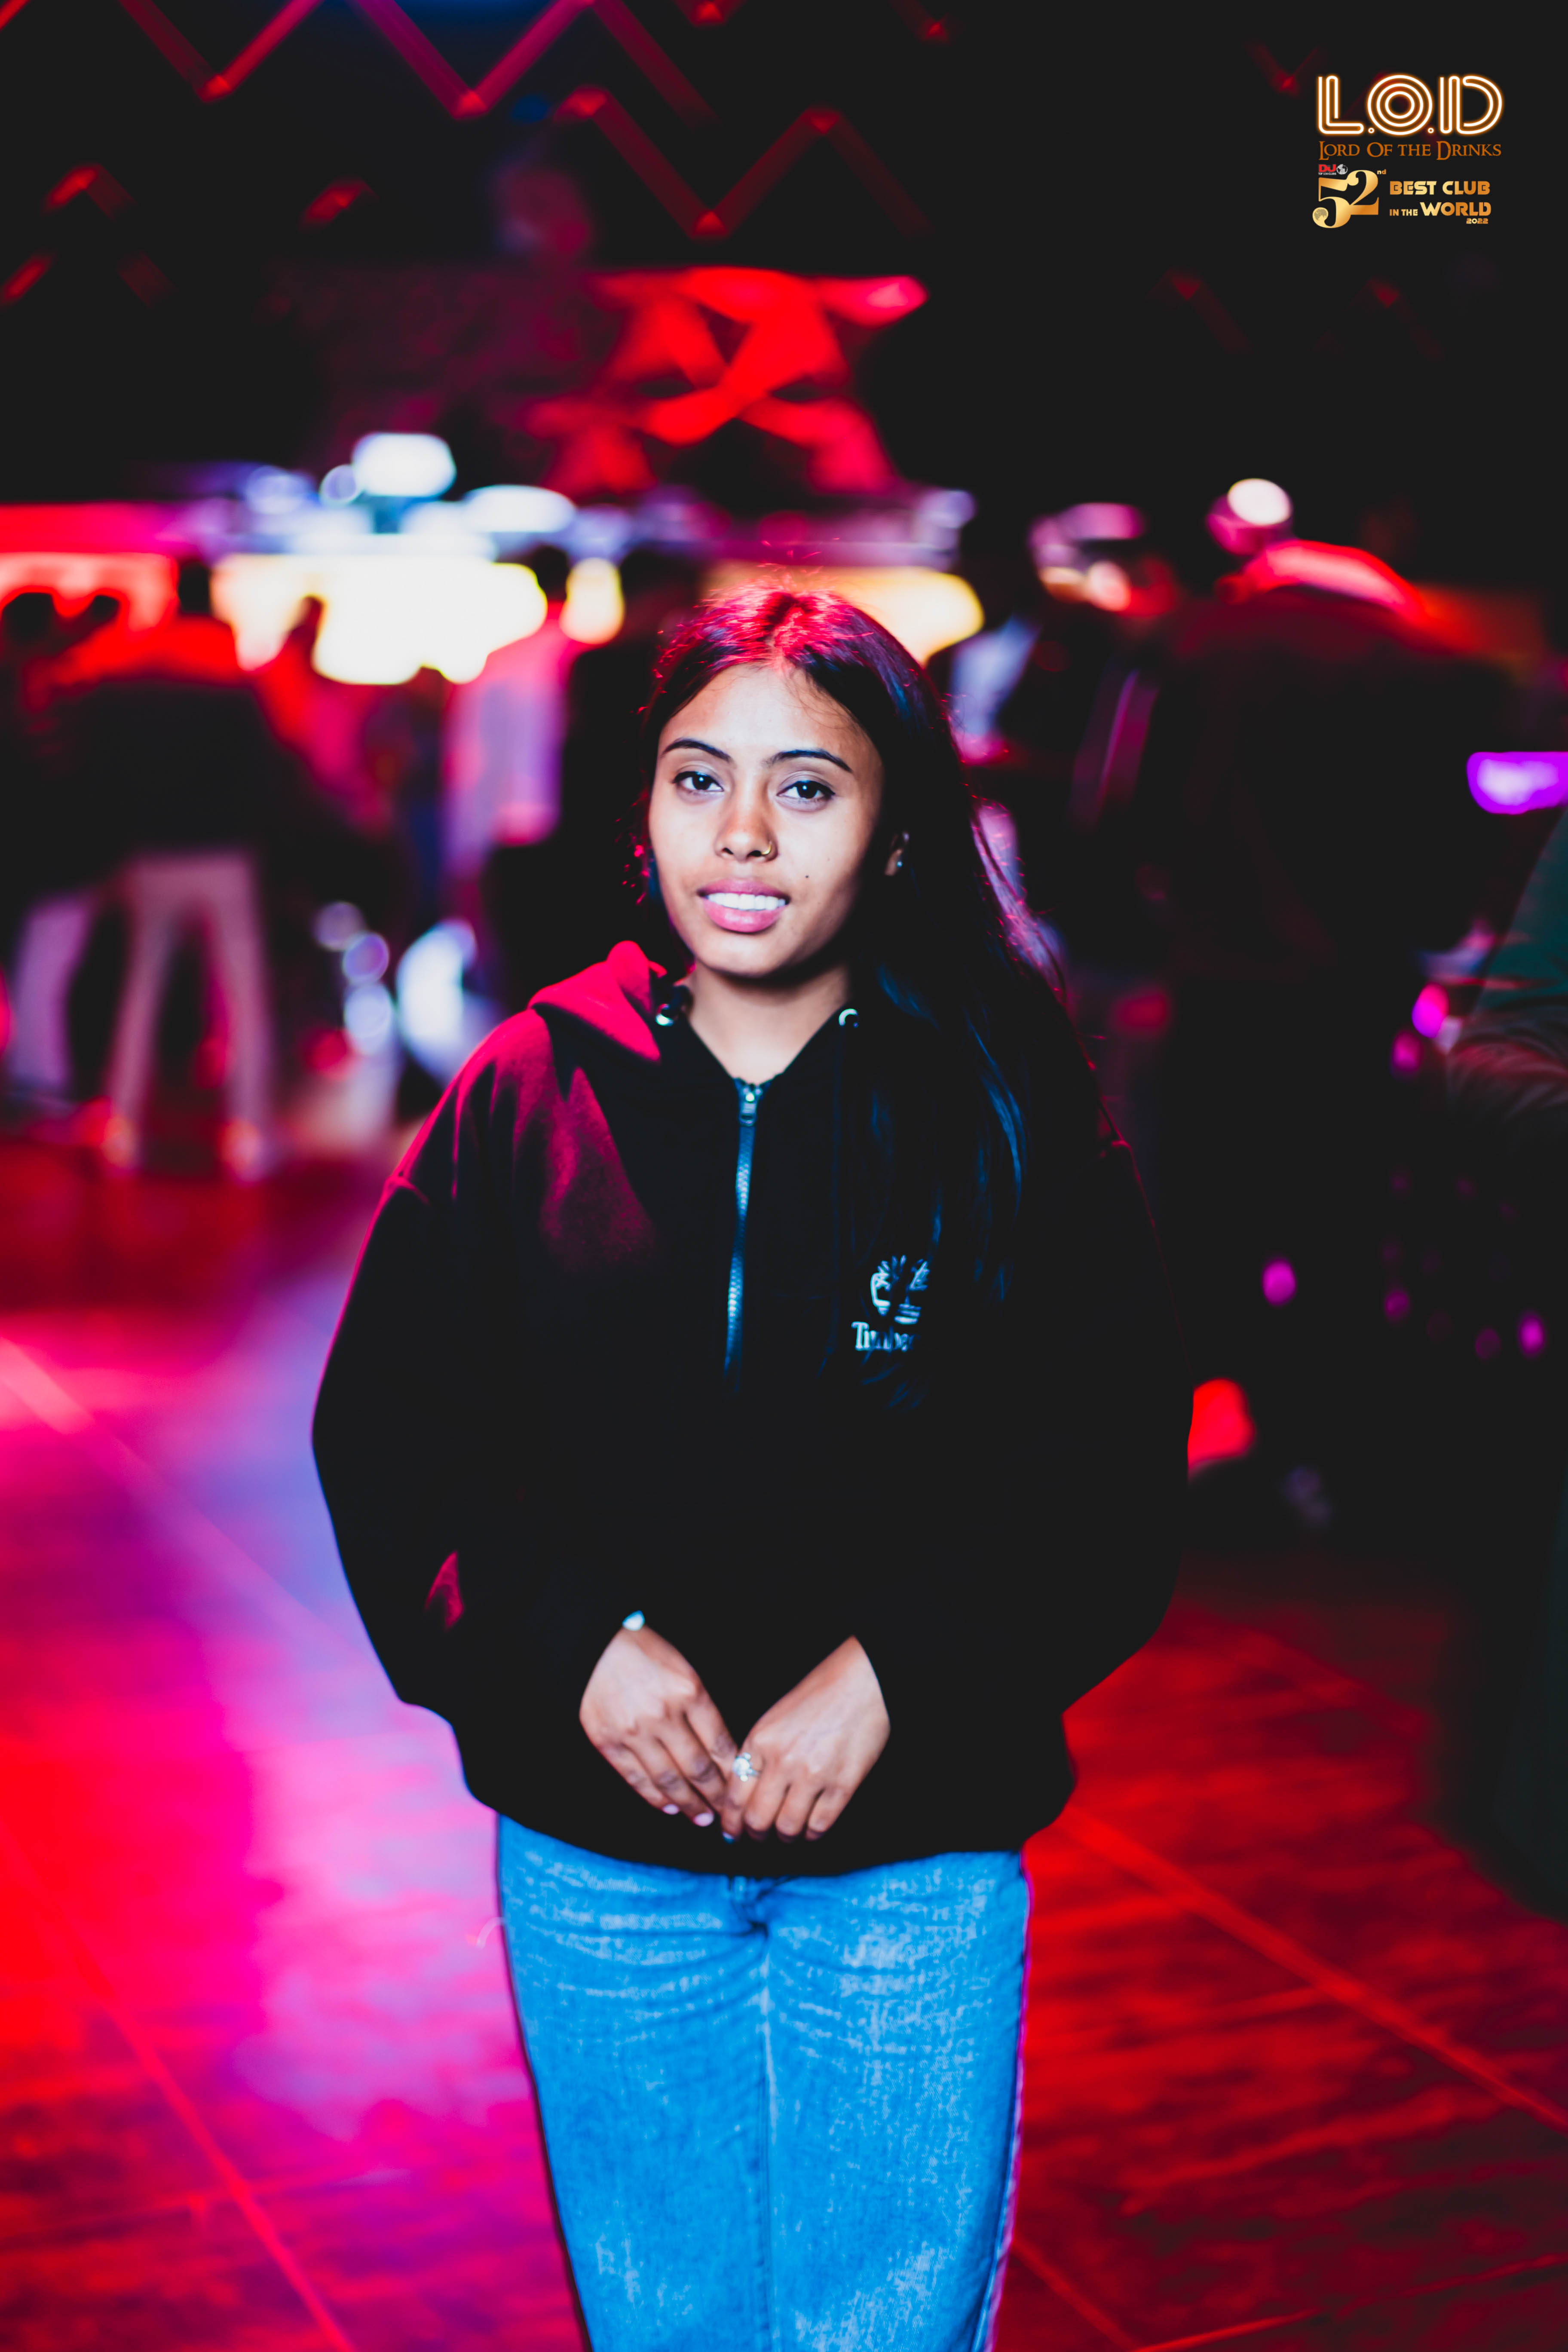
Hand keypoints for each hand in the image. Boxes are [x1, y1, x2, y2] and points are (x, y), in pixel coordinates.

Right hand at [580, 1624, 736, 1823]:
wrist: (594, 1644)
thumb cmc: (644, 1652)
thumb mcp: (684, 1670)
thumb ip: (701, 1707)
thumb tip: (719, 1750)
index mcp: (689, 1692)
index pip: (720, 1744)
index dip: (733, 1772)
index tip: (741, 1788)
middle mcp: (663, 1715)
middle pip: (697, 1767)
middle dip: (715, 1795)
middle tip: (726, 1813)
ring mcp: (633, 1731)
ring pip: (667, 1779)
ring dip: (688, 1803)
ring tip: (701, 1817)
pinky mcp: (607, 1741)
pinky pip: (635, 1778)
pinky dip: (654, 1797)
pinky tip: (669, 1807)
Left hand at [719, 1637, 889, 1843]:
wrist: (863, 1681)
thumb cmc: (820, 1694)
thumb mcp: (775, 1718)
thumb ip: (759, 1753)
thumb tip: (746, 1792)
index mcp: (761, 1740)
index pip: (734, 1795)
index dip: (731, 1821)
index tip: (731, 1831)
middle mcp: (782, 1760)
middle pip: (757, 1819)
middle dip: (754, 1834)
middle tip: (757, 1837)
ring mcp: (813, 1775)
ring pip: (787, 1828)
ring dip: (784, 1837)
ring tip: (786, 1834)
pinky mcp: (843, 1785)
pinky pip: (819, 1825)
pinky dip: (812, 1834)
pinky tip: (811, 1829)